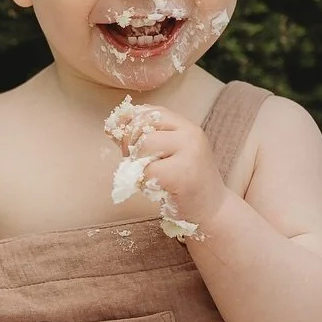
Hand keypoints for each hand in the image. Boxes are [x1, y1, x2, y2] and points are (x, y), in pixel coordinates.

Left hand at [117, 103, 226, 228]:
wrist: (212, 210)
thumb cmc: (184, 182)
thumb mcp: (166, 154)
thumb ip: (143, 138)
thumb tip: (110, 126)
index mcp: (185, 126)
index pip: (150, 111)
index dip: (132, 124)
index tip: (130, 144)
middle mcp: (189, 134)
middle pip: (143, 125)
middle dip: (129, 144)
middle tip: (137, 164)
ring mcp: (189, 152)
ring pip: (144, 145)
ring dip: (137, 164)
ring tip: (148, 177)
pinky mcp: (183, 174)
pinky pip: (149, 171)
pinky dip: (144, 182)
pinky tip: (155, 189)